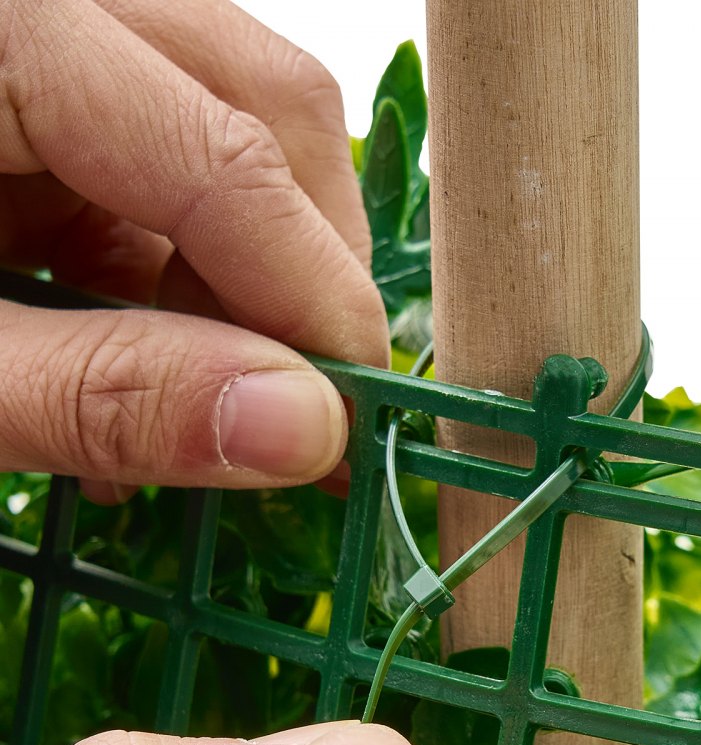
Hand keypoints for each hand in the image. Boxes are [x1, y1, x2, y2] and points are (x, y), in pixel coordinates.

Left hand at [0, 0, 388, 500]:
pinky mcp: (49, 89)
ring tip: (216, 393)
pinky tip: (161, 353)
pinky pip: (174, 156)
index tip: (352, 425)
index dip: (318, 299)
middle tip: (302, 401)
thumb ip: (103, 396)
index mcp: (0, 30)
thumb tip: (305, 433)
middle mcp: (48, 6)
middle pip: (260, 102)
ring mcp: (57, 43)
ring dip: (258, 274)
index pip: (223, 151)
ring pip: (236, 123)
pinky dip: (194, 268)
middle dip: (312, 268)